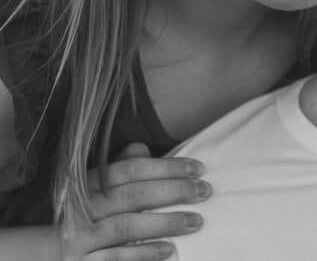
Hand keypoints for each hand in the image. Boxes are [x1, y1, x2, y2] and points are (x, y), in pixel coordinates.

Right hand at [59, 143, 208, 260]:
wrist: (30, 251)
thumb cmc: (66, 214)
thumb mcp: (84, 188)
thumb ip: (113, 168)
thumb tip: (143, 149)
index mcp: (85, 185)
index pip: (130, 169)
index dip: (167, 166)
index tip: (197, 167)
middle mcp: (82, 209)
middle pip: (134, 195)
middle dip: (174, 192)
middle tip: (204, 191)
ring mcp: (79, 238)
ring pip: (126, 226)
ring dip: (166, 223)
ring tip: (195, 221)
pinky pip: (116, 259)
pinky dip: (144, 254)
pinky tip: (169, 250)